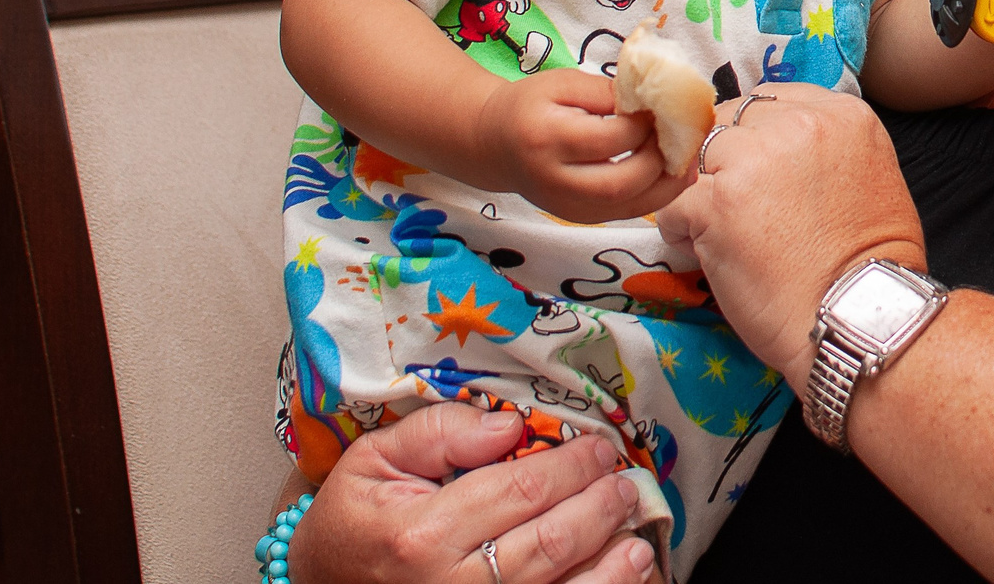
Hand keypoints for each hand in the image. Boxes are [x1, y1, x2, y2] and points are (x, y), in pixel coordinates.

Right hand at [288, 403, 654, 583]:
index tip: (598, 448)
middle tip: (623, 484)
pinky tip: (625, 578)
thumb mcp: (375, 460)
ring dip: (613, 564)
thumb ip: (440, 432)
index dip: (571, 465)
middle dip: (599, 507)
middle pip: (550, 543)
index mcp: (423, 534)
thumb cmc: (356, 522)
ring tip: (637, 537)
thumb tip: (509, 425)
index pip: (521, 490)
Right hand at [470, 69, 693, 224]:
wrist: (494, 143)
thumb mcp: (564, 83)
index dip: (644, 125)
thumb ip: (607, 91)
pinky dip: (656, 196)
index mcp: (546, 138)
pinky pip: (626, 213)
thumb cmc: (531, 105)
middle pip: (620, 183)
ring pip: (627, 206)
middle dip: (660, 160)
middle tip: (680, 135)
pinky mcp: (579, 218)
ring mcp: (565, 207)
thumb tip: (655, 101)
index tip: (662, 107)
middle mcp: (554, 180)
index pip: (609, 139)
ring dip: (667, 184)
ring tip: (688, 157)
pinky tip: (672, 174)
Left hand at [655, 84, 925, 384]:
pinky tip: (705, 253)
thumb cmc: (869, 262)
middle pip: (732, 121)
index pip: (771, 99)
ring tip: (717, 229)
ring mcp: (752, 160)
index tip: (758, 168)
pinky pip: (676, 205)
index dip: (756, 135)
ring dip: (701, 191)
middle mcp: (798, 125)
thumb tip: (775, 145)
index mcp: (841, 114)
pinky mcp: (715, 203)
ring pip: (699, 158)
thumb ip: (825, 146)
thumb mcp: (870, 174)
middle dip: (726, 158)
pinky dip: (683, 231)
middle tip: (735, 202)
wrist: (855, 317)